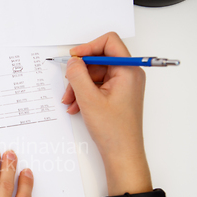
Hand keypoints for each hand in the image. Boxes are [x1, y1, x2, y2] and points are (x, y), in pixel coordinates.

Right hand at [61, 32, 146, 165]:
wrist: (122, 153)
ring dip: (79, 86)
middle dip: (80, 73)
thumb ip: (77, 75)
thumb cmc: (113, 130)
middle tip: (68, 86)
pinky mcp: (117, 95)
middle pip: (99, 61)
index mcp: (128, 71)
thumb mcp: (88, 99)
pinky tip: (76, 107)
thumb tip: (72, 62)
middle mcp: (128, 75)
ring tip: (70, 102)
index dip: (88, 47)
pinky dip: (84, 94)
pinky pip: (97, 86)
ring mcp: (123, 86)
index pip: (109, 43)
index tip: (73, 58)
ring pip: (95, 75)